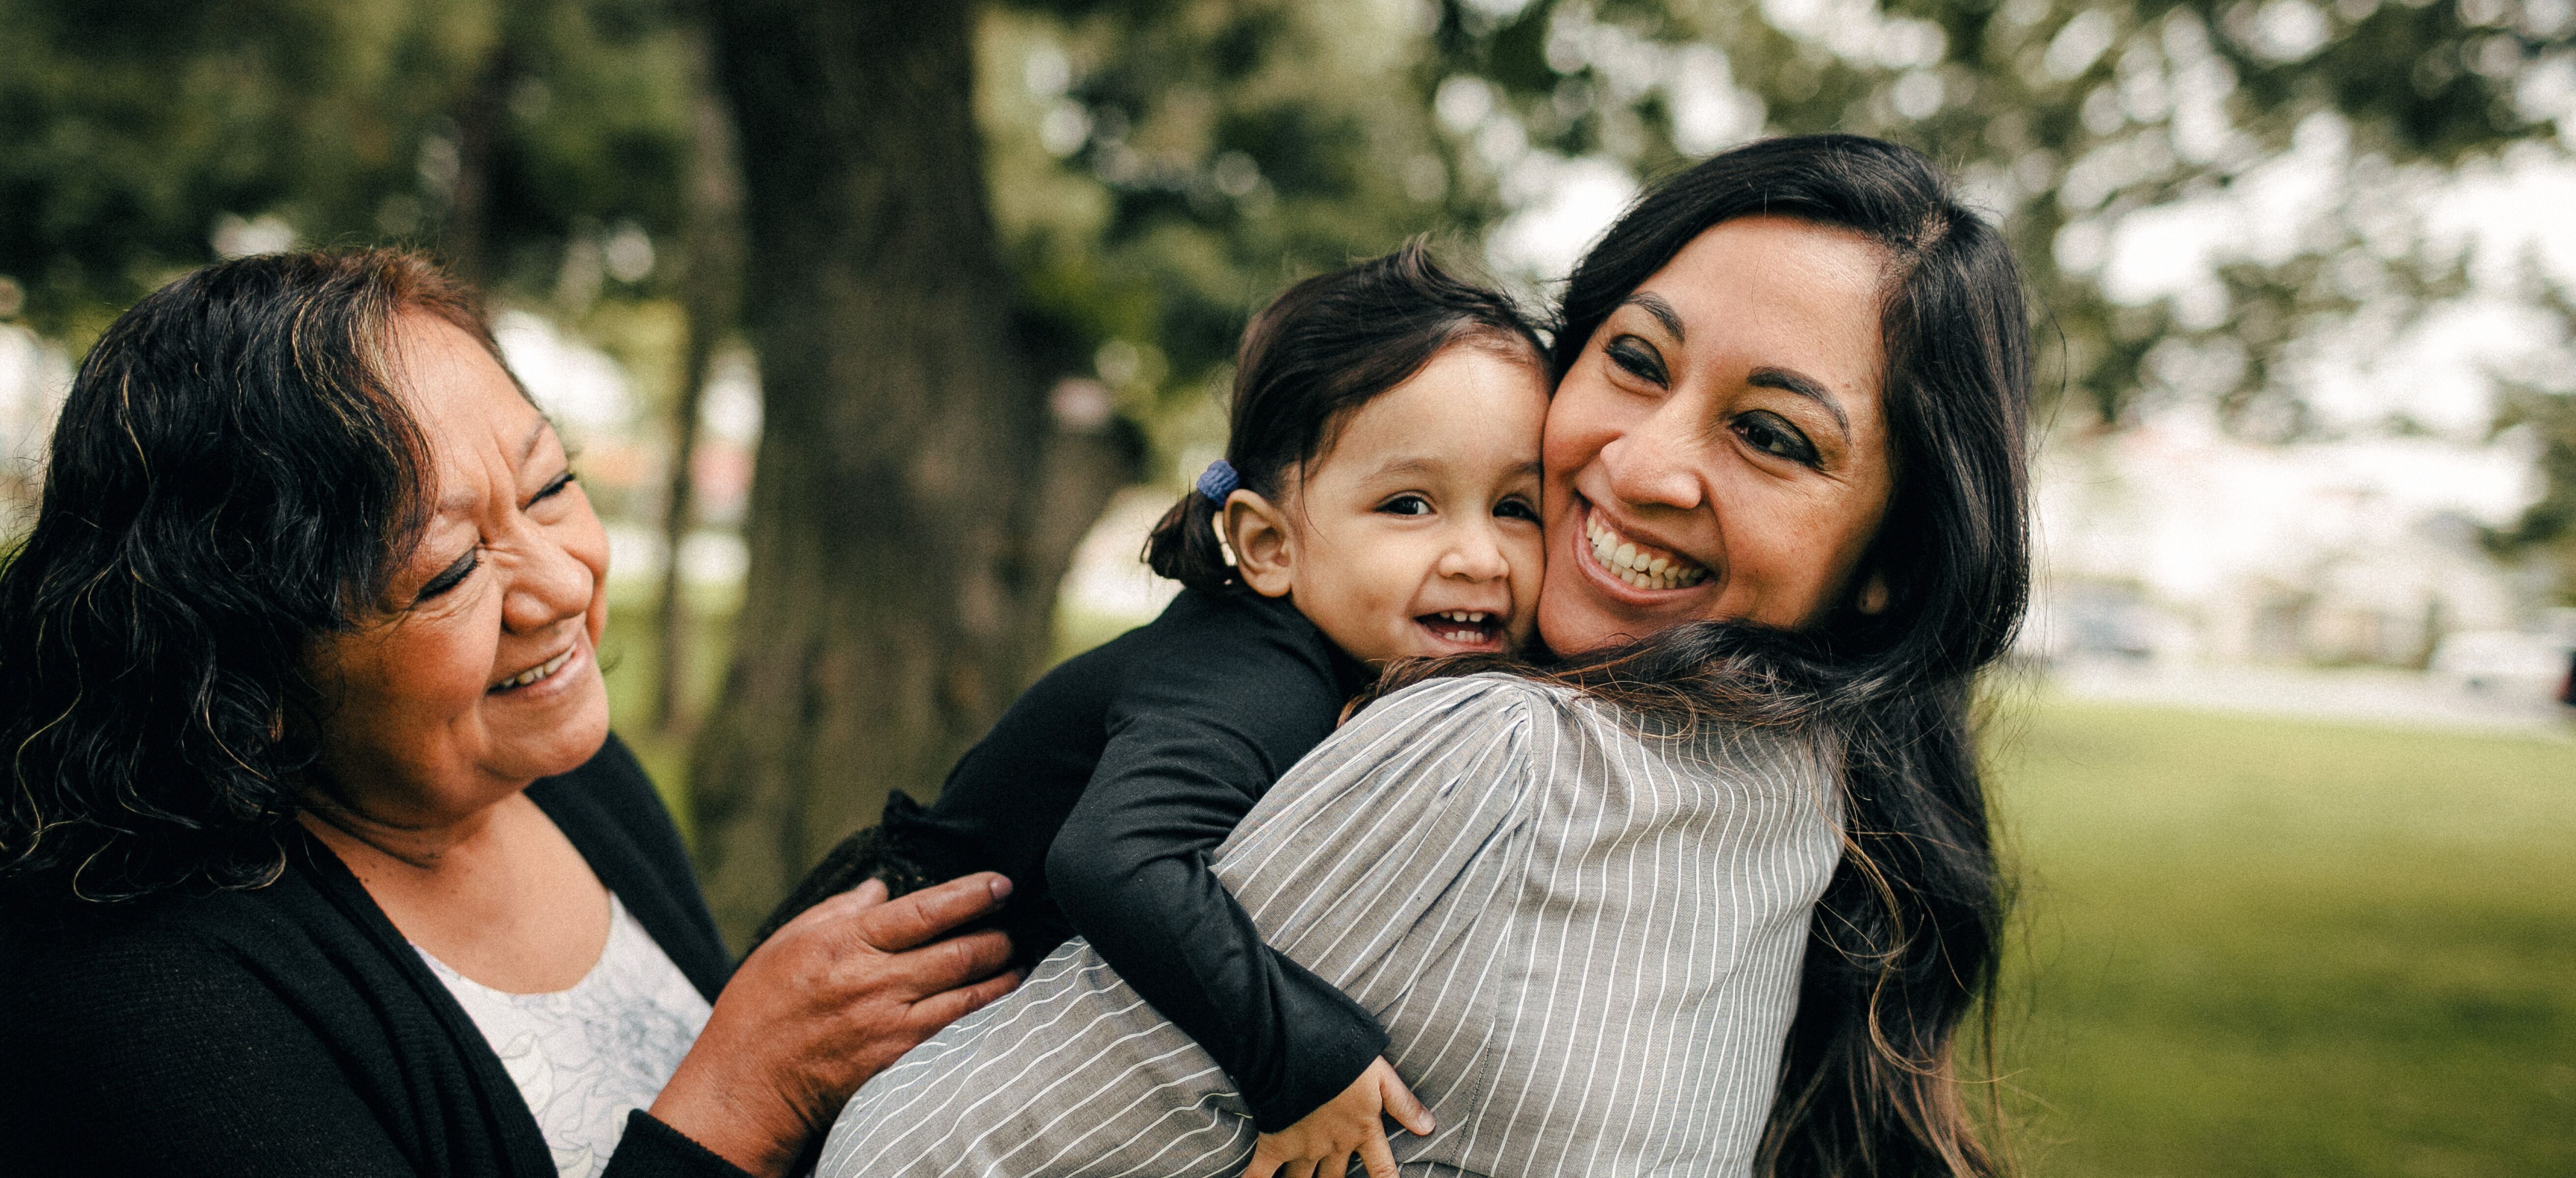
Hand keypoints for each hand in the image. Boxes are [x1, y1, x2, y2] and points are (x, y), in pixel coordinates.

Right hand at [648, 872, 1019, 1177]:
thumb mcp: (787, 943)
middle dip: (997, 936)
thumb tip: (881, 886)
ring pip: (966, 993)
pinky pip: (954, 1030)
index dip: (970, 894)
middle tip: (1014, 925)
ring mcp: (888, 1025)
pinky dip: (981, 1013)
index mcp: (844, 943)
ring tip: (1017, 961)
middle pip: (957, 951)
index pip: (924, 910)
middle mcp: (873, 982)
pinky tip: (997, 1003)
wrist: (743, 1088)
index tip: (1001, 884)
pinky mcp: (896, 1061)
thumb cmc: (759, 1009)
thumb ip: (839, 910)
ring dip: (1000, 975)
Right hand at [1241, 1057, 1433, 1177]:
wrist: (1299, 1048)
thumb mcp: (1382, 1076)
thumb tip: (1428, 1128)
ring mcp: (1303, 1147)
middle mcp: (1334, 1145)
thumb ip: (1403, 1103)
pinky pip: (1261, 1174)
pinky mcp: (1275, 1142)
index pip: (1381, 1170)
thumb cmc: (1344, 1057)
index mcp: (1362, 1130)